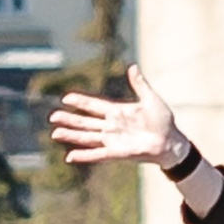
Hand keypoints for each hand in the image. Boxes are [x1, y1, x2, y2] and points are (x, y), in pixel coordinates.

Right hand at [49, 64, 188, 168]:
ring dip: (71, 135)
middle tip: (52, 116)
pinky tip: (70, 156)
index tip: (66, 98)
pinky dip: (84, 155)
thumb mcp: (150, 99)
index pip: (94, 106)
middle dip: (69, 119)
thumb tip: (133, 67)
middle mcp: (111, 126)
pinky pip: (96, 154)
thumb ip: (139, 84)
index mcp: (117, 112)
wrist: (171, 141)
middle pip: (85, 122)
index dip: (80, 102)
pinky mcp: (117, 152)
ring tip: (55, 133)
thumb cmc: (163, 121)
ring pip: (86, 137)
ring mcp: (113, 140)